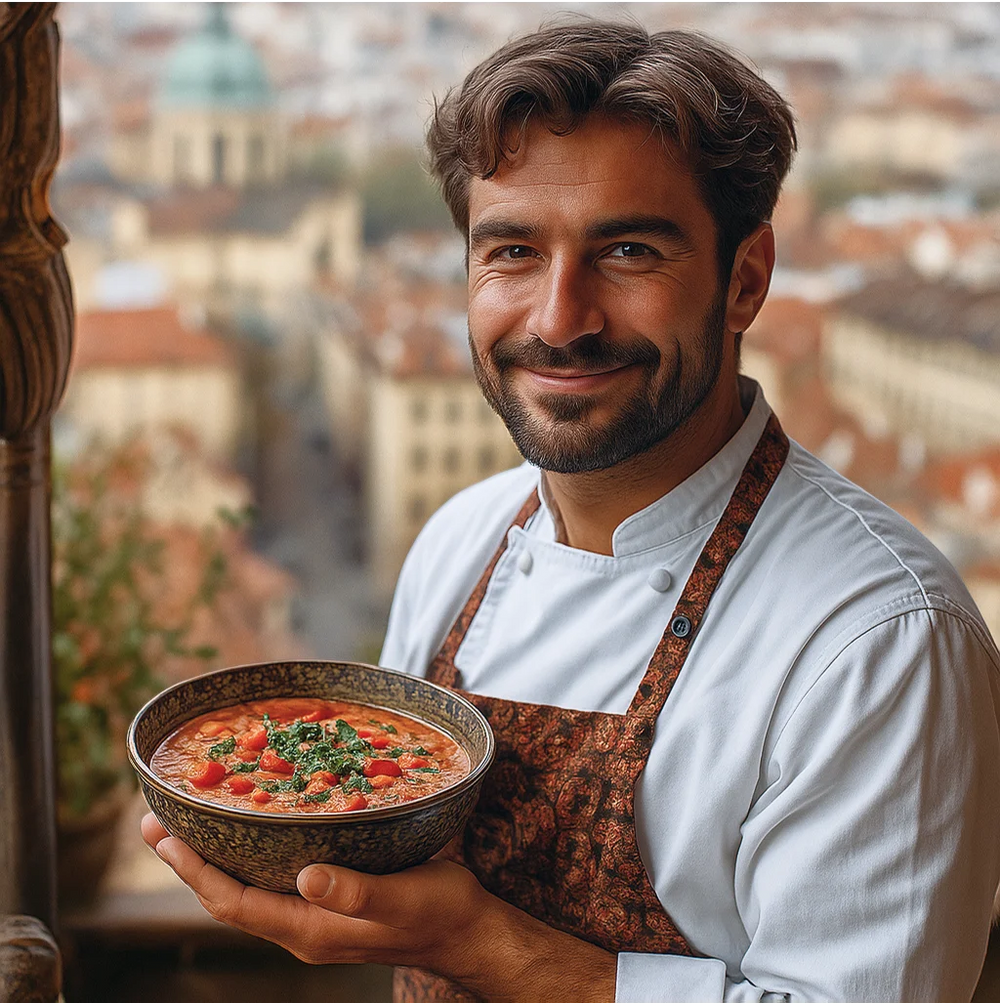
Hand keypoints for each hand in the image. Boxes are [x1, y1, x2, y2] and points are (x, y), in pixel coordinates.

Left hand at [141, 813, 615, 1002]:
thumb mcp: (400, 899)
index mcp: (310, 928)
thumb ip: (355, 892)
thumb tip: (307, 877)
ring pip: (249, 886)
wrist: (465, 928)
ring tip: (192, 820)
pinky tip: (256, 824)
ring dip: (217, 856)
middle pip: (230, 895)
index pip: (233, 903)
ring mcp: (315, 914)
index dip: (195, 870)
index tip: (164, 835)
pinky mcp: (330, 898)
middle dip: (191, 861)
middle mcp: (303, 924)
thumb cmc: (437, 912)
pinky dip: (252, 852)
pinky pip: (275, 878)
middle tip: (159, 820)